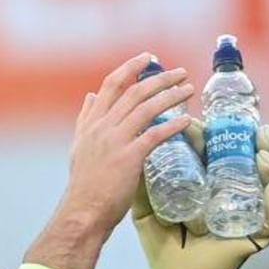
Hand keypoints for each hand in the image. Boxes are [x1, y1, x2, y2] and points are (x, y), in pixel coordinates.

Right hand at [61, 53, 194, 235]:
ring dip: (171, 96)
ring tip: (189, 90)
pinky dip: (172, 125)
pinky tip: (187, 121)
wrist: (83, 211)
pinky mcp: (129, 158)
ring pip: (147, 108)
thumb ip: (85, 120)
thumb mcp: (79, 146)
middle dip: (160, 78)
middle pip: (134, 92)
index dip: (130, 68)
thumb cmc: (84, 184)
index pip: (111, 85)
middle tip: (180, 72)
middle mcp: (103, 127)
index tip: (147, 57)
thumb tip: (91, 96)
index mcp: (92, 123)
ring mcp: (116, 141)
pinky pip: (154, 135)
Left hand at [132, 120, 268, 268]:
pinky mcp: (255, 235)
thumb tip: (128, 150)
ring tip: (264, 155)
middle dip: (262, 143)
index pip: (223, 151)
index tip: (204, 124)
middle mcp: (234, 192)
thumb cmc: (163, 242)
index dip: (220, 134)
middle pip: (255, 161)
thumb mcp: (148, 208)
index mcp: (211, 181)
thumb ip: (139, 184)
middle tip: (257, 130)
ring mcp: (248, 212)